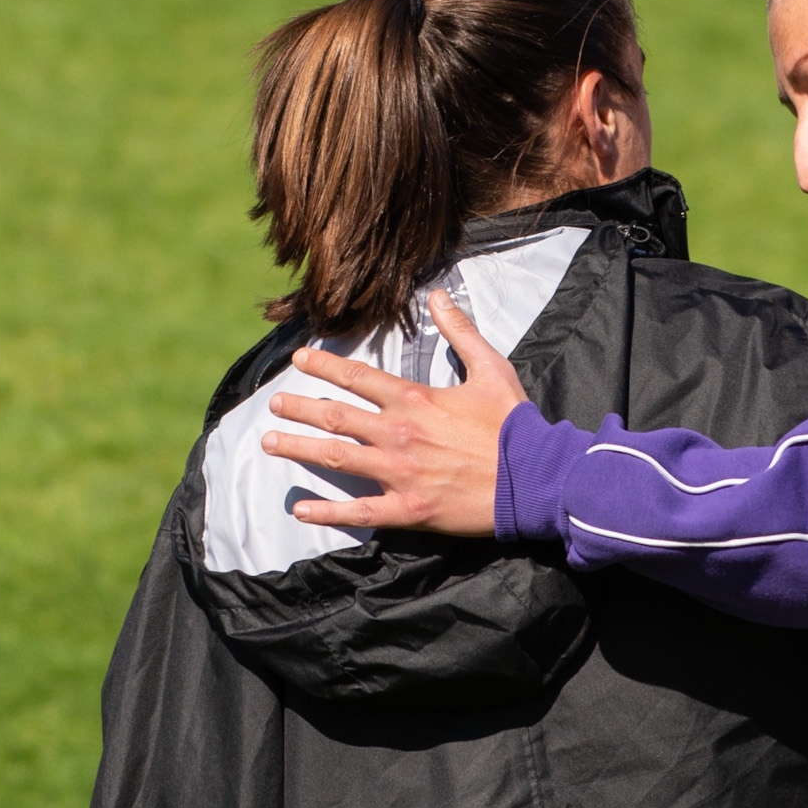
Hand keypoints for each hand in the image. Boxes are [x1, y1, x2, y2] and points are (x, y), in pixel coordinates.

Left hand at [259, 291, 528, 535]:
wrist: (536, 478)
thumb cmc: (514, 425)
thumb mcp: (492, 368)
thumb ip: (460, 331)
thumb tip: (438, 296)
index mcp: (415, 400)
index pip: (358, 377)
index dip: (325, 366)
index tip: (299, 359)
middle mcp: (399, 434)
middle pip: (336, 417)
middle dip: (300, 408)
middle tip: (274, 405)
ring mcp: (400, 473)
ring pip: (337, 458)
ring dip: (300, 449)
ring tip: (270, 443)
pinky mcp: (408, 508)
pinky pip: (359, 512)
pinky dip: (327, 512)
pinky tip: (301, 509)